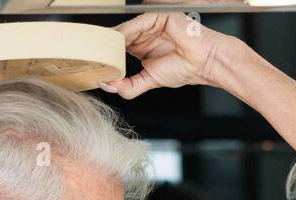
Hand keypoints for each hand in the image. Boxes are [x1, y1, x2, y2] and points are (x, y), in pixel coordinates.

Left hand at [101, 12, 233, 99]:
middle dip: (105, 47)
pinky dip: (126, 32)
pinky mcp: (159, 17)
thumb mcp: (149, 81)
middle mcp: (145, 35)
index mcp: (142, 48)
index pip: (118, 48)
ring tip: (100, 49)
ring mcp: (152, 25)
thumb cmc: (185, 69)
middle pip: (119, 37)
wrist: (205, 62)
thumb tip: (109, 86)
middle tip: (90, 55)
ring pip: (126, 30)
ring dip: (112, 40)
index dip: (106, 55)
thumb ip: (129, 86)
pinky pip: (138, 23)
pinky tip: (116, 41)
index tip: (93, 63)